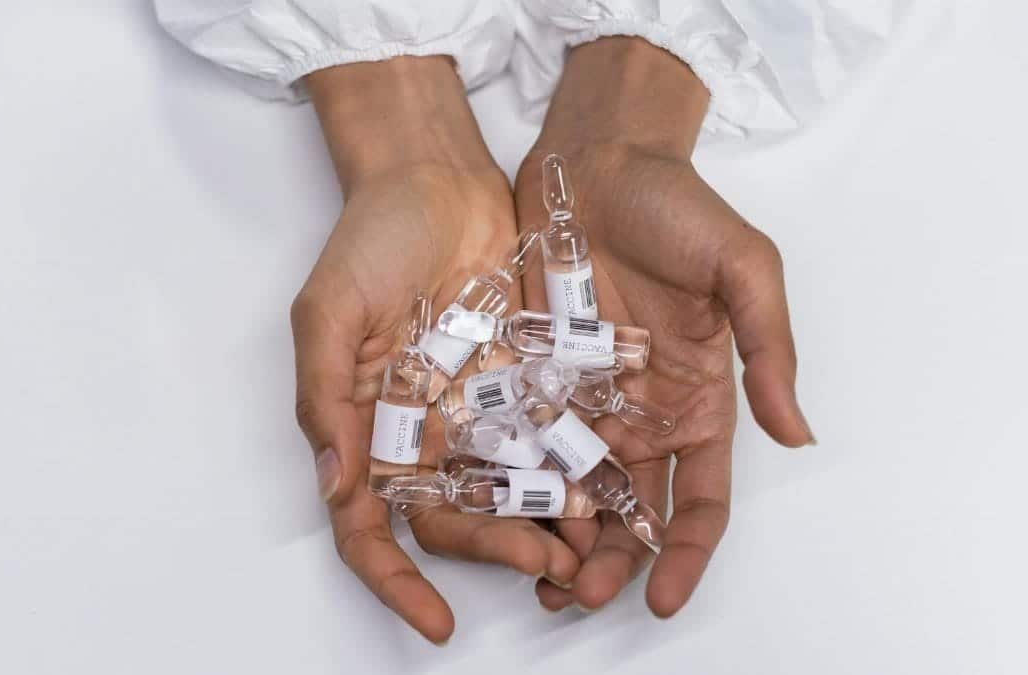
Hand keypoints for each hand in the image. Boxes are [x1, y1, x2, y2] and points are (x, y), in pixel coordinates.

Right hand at [294, 57, 578, 643]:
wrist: (435, 177)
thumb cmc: (368, 239)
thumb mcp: (327, 313)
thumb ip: (327, 398)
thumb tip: (335, 486)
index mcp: (369, 429)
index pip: (371, 527)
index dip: (395, 581)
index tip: (434, 621)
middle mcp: (424, 432)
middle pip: (453, 519)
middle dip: (496, 552)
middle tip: (545, 566)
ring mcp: (478, 409)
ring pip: (510, 492)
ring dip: (545, 526)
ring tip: (589, 549)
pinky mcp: (527, 380)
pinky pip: (551, 439)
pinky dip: (574, 470)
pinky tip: (606, 491)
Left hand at [515, 38, 814, 615]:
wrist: (595, 159)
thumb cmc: (678, 206)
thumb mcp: (744, 269)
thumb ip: (769, 351)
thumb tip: (799, 434)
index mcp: (699, 399)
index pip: (701, 496)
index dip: (687, 551)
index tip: (662, 596)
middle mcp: (643, 411)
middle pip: (633, 508)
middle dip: (613, 560)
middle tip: (581, 598)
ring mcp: (584, 397)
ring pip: (575, 489)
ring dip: (560, 540)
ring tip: (538, 582)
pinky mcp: (532, 376)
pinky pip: (524, 440)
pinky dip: (515, 484)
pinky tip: (495, 517)